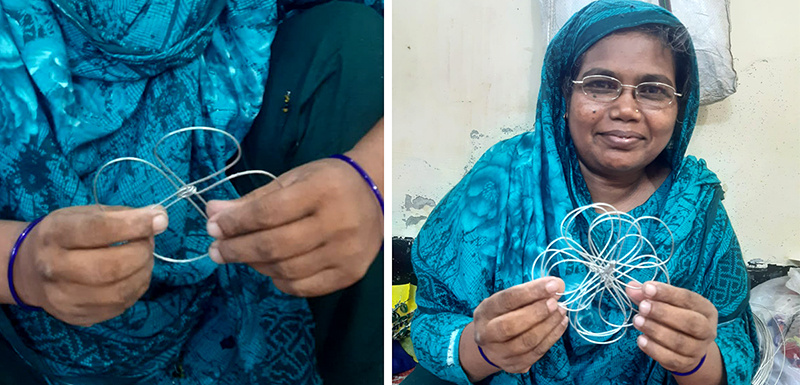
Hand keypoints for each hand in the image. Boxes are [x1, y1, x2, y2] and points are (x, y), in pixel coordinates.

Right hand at [13, 206, 165, 325]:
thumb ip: (120, 215)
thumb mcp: (83, 215)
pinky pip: (119, 306)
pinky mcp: (77, 317)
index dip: (133, 225)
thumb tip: (159, 218)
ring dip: (143, 272)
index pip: (97, 230)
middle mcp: (54, 269)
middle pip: (110, 267)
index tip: (160, 219)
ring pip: (119, 291)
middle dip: (141, 252)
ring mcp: (64, 298)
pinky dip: (136, 288)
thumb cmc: (65, 236)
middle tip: (148, 242)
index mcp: (55, 235)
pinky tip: (133, 276)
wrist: (30, 270)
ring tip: (143, 258)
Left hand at [205, 156, 382, 296]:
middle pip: (275, 246)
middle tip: (216, 250)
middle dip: (237, 249)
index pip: (268, 213)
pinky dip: (280, 281)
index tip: (213, 227)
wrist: (375, 192)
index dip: (235, 224)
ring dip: (255, 265)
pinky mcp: (351, 273)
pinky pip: (304, 287)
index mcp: (322, 190)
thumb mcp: (291, 181)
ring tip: (242, 256)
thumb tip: (212, 213)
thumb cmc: (327, 183)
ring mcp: (347, 252)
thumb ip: (252, 201)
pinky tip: (270, 268)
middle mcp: (338, 222)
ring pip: (286, 270)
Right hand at [469, 278, 567, 374]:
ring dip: (548, 325)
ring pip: (526, 342)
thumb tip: (557, 285)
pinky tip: (561, 324)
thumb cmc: (503, 315)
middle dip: (537, 313)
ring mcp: (499, 353)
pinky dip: (552, 337)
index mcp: (484, 312)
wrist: (491, 345)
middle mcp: (487, 334)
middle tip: (556, 303)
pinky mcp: (514, 366)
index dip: (531, 292)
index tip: (552, 285)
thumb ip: (530, 292)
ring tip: (562, 312)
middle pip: (510, 326)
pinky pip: (536, 353)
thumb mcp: (508, 300)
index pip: (506, 300)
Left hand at [626, 281, 717, 372]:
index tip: (646, 288)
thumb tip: (631, 287)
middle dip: (664, 313)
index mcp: (706, 309)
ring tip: (637, 321)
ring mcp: (699, 349)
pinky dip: (654, 350)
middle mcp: (707, 330)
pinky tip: (641, 340)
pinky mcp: (687, 364)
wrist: (688, 349)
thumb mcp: (666, 303)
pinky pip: (672, 359)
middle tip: (642, 307)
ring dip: (656, 331)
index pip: (689, 298)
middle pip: (691, 322)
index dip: (667, 293)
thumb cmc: (676, 318)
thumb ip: (649, 295)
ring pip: (680, 342)